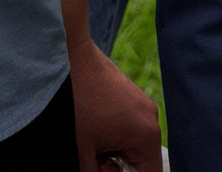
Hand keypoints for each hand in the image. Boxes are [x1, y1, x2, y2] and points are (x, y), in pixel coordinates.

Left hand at [70, 35, 158, 169]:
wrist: (70, 61)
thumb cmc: (78, 105)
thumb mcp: (84, 151)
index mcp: (146, 135)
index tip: (108, 171)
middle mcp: (151, 119)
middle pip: (141, 160)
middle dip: (117, 166)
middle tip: (94, 159)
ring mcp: (143, 104)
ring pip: (132, 142)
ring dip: (114, 150)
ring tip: (91, 141)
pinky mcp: (132, 95)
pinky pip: (129, 125)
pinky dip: (113, 134)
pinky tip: (93, 127)